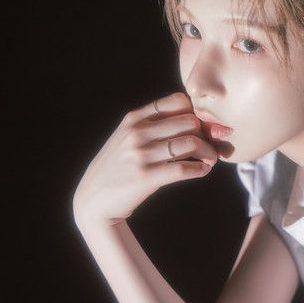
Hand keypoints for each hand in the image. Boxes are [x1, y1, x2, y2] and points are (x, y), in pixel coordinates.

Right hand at [72, 92, 217, 226]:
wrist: (94, 201)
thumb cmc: (118, 167)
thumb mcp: (126, 137)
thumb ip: (152, 125)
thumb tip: (193, 120)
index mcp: (134, 119)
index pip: (178, 101)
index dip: (195, 113)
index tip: (199, 128)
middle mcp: (137, 133)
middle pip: (190, 121)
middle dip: (205, 134)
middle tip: (209, 146)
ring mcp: (141, 155)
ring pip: (191, 143)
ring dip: (208, 152)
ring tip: (209, 159)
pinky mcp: (146, 177)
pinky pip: (184, 168)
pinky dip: (201, 169)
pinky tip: (202, 171)